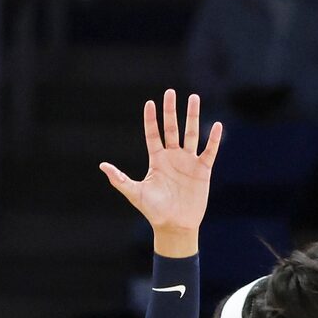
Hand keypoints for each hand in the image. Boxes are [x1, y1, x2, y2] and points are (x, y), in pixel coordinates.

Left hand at [100, 90, 220, 242]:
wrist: (174, 225)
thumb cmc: (153, 210)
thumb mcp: (135, 193)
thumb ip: (119, 179)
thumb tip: (102, 166)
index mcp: (157, 160)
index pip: (153, 135)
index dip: (151, 119)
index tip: (150, 103)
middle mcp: (173, 157)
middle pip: (172, 128)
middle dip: (171, 111)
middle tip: (170, 92)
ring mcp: (188, 162)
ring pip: (191, 133)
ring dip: (192, 116)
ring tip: (193, 98)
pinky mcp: (203, 170)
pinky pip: (209, 151)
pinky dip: (213, 139)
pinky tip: (215, 125)